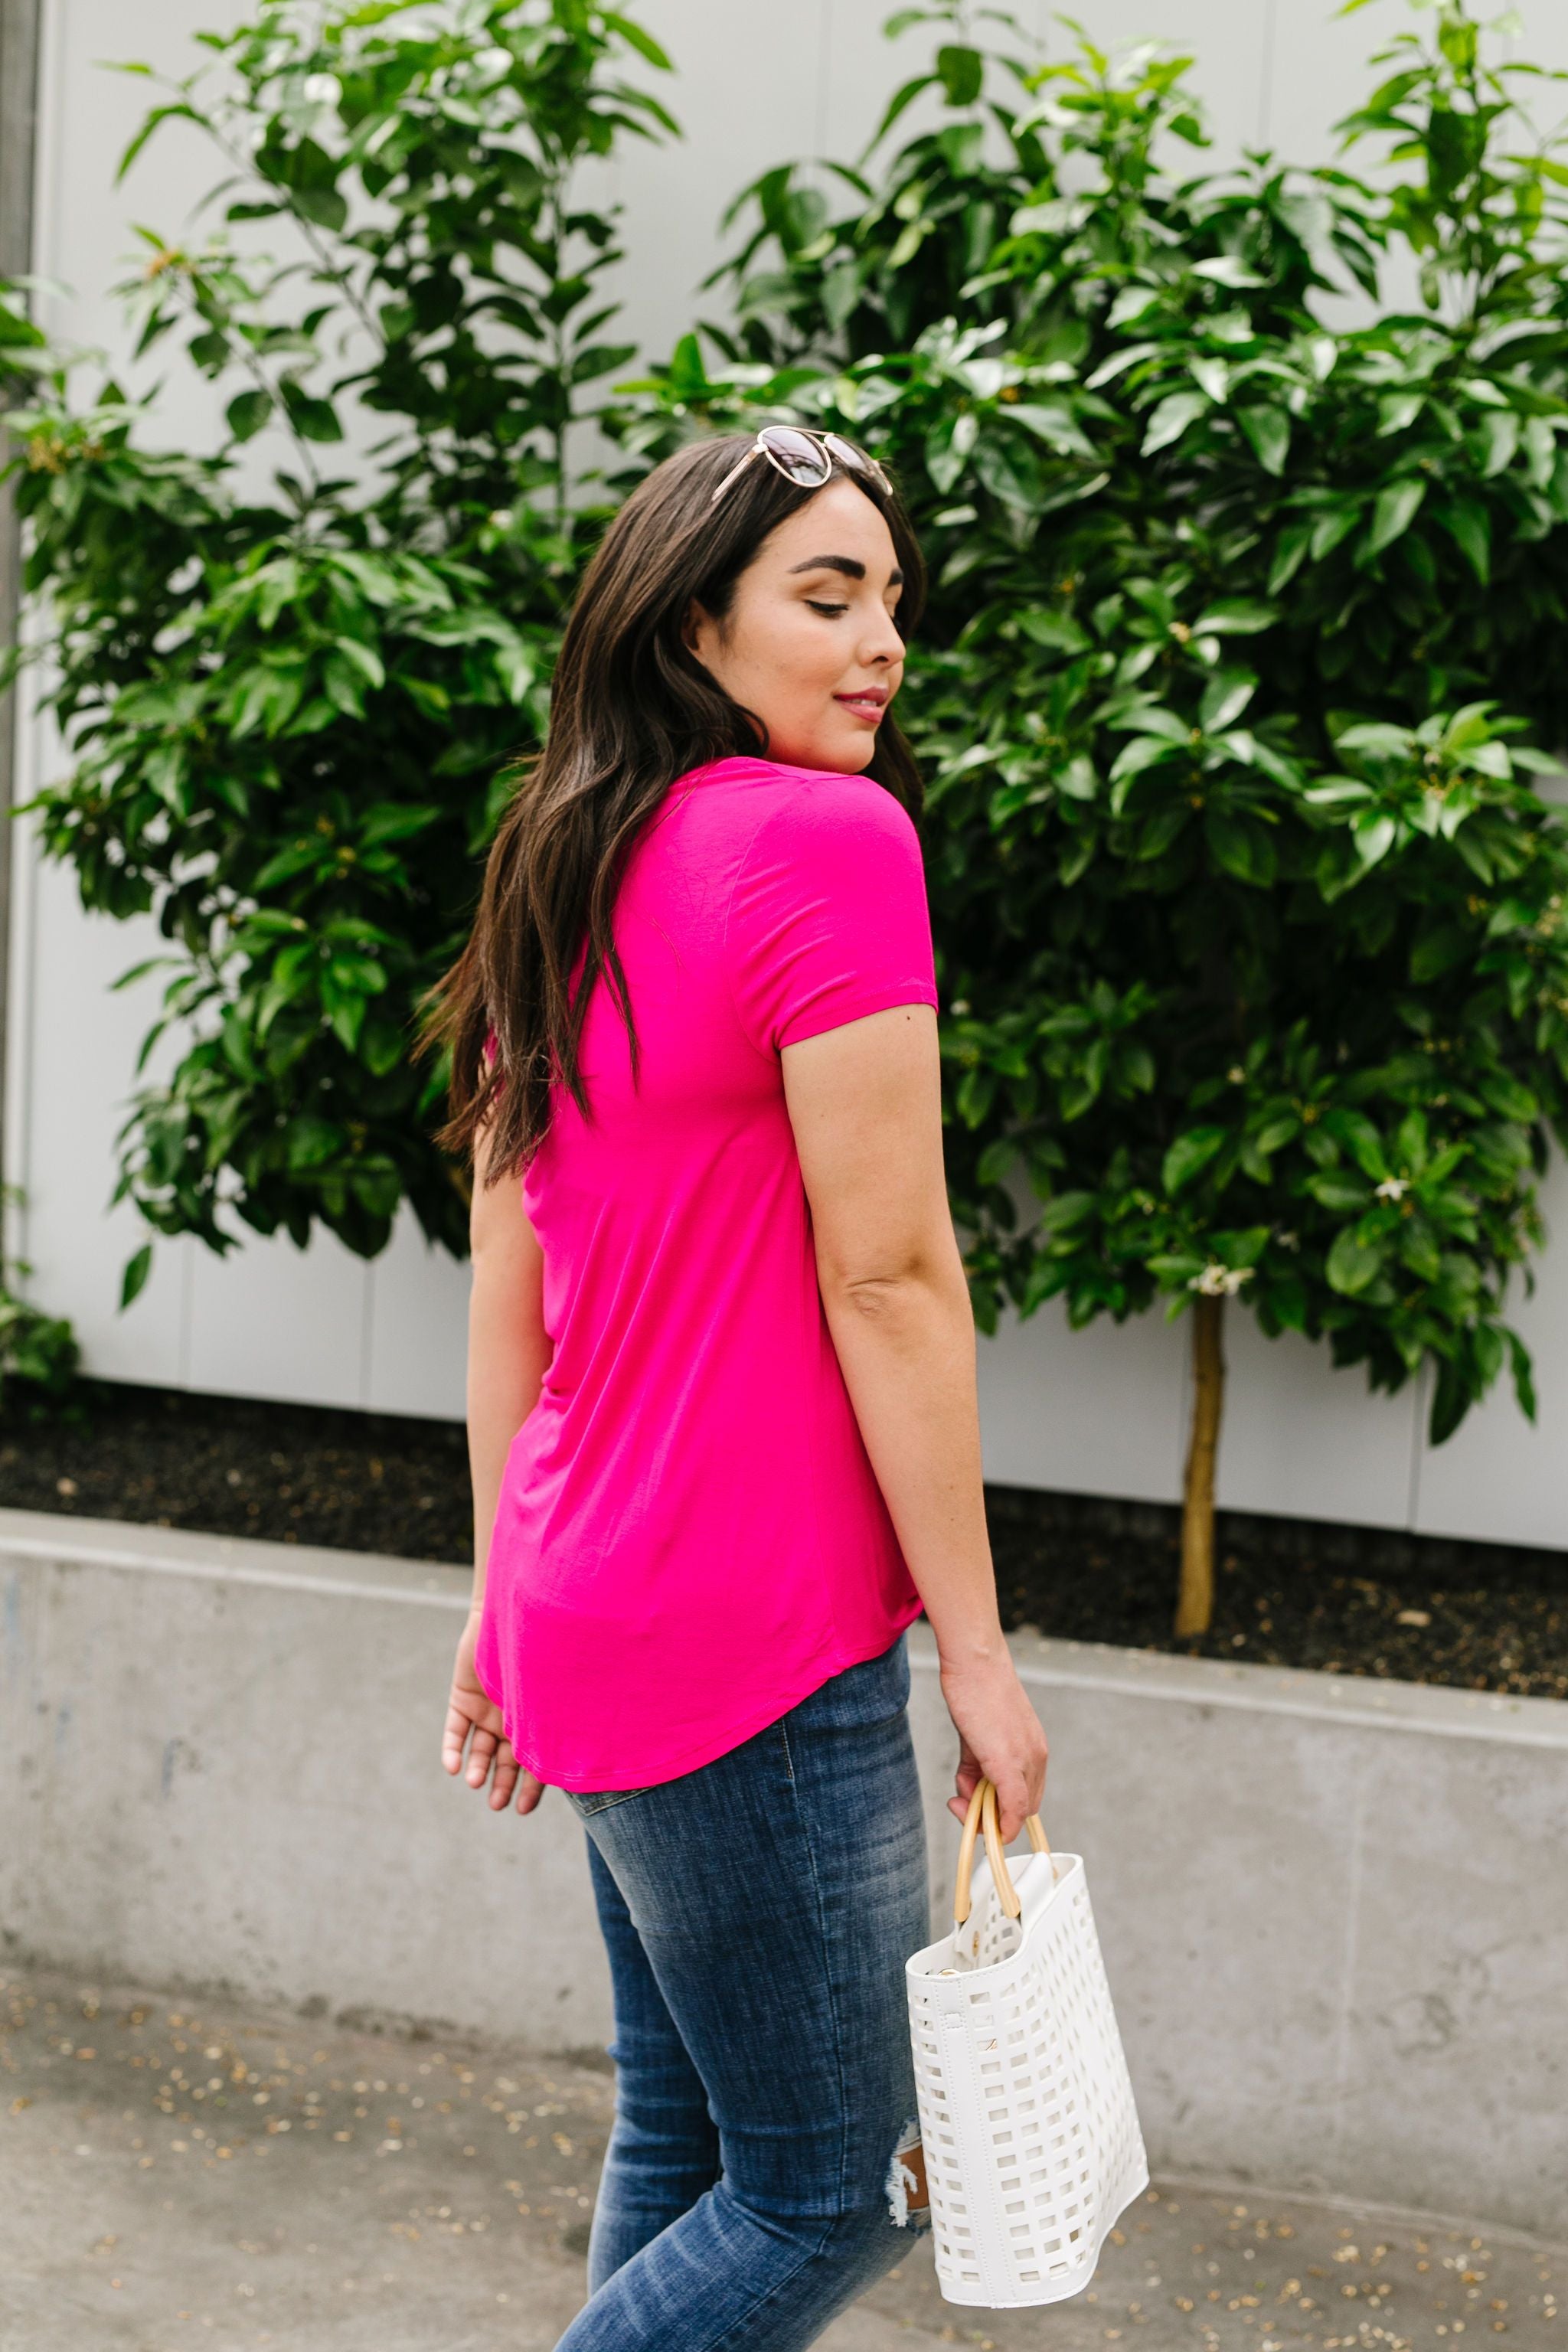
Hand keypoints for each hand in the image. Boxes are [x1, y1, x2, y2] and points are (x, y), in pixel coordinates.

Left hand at [442, 1607, 545, 1816]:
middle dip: (501, 1784)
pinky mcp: (461, 1699)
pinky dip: (451, 1750)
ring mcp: (485, 1710)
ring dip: (477, 1768)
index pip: (534, 1762)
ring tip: (476, 1782)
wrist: (512, 1616)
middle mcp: (510, 1720)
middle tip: (496, 1805)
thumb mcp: (548, 1696)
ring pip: (478, 1749)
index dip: (531, 1788)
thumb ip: (553, 1725)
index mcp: (536, 1721)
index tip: (523, 1810)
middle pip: (503, 1761)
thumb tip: (568, 1766)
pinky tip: (452, 1768)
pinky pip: (454, 1731)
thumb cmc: (540, 1655)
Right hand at [938, 1646, 1047, 1843]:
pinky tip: (964, 1805)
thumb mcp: (978, 1736)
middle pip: (1024, 1810)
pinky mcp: (1008, 1763)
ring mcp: (1025, 1762)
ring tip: (958, 1785)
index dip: (1003, 1809)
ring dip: (982, 1813)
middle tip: (962, 1803)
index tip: (975, 1802)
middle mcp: (1036, 1757)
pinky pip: (1012, 1808)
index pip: (1027, 1797)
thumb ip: (978, 1766)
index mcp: (1034, 1749)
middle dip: (993, 1817)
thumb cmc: (975, 1690)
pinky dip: (996, 1821)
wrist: (975, 1661)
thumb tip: (969, 1791)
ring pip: (1016, 1813)